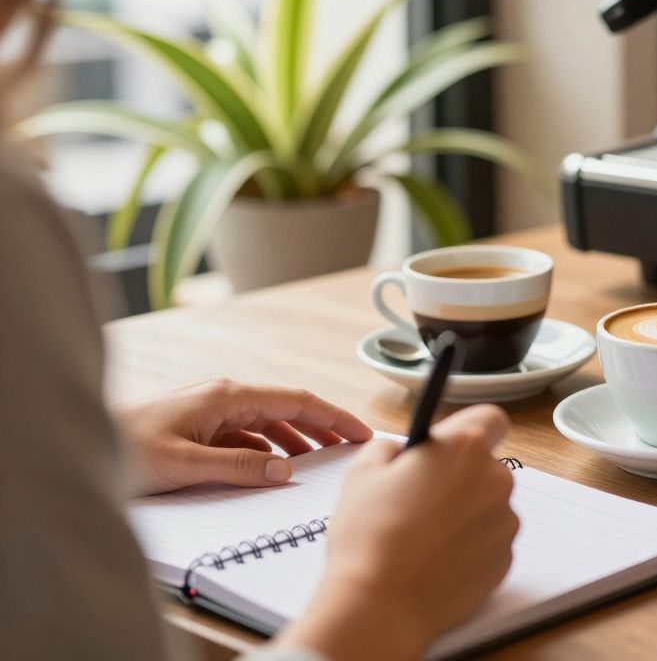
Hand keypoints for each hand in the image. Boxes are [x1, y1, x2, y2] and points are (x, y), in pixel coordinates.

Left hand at [111, 378, 372, 495]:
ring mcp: (212, 411)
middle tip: (351, 451)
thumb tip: (285, 471)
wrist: (82, 443)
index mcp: (228, 396)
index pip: (298, 401)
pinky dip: (267, 452)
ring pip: (268, 424)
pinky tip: (272, 471)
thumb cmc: (126, 449)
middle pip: (288, 410)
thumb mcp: (187, 466)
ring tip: (318, 465)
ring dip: (295, 442)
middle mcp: (224, 397)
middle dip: (322, 429)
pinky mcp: (200, 427)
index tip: (362, 433)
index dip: (334, 417)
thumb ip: (240, 467)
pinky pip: (246, 437)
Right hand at [276, 404, 518, 660]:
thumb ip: (391, 447)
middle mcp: (496, 480)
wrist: (380, 605)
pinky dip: (469, 545)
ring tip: (422, 535)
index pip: (489, 419)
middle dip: (459, 476)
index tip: (448, 446)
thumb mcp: (363, 472)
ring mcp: (505, 522)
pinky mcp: (505, 559)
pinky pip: (490, 540)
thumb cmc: (369, 536)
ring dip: (465, 512)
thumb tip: (404, 452)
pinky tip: (435, 559)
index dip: (467, 430)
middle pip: (486, 466)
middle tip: (420, 498)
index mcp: (464, 448)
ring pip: (488, 505)